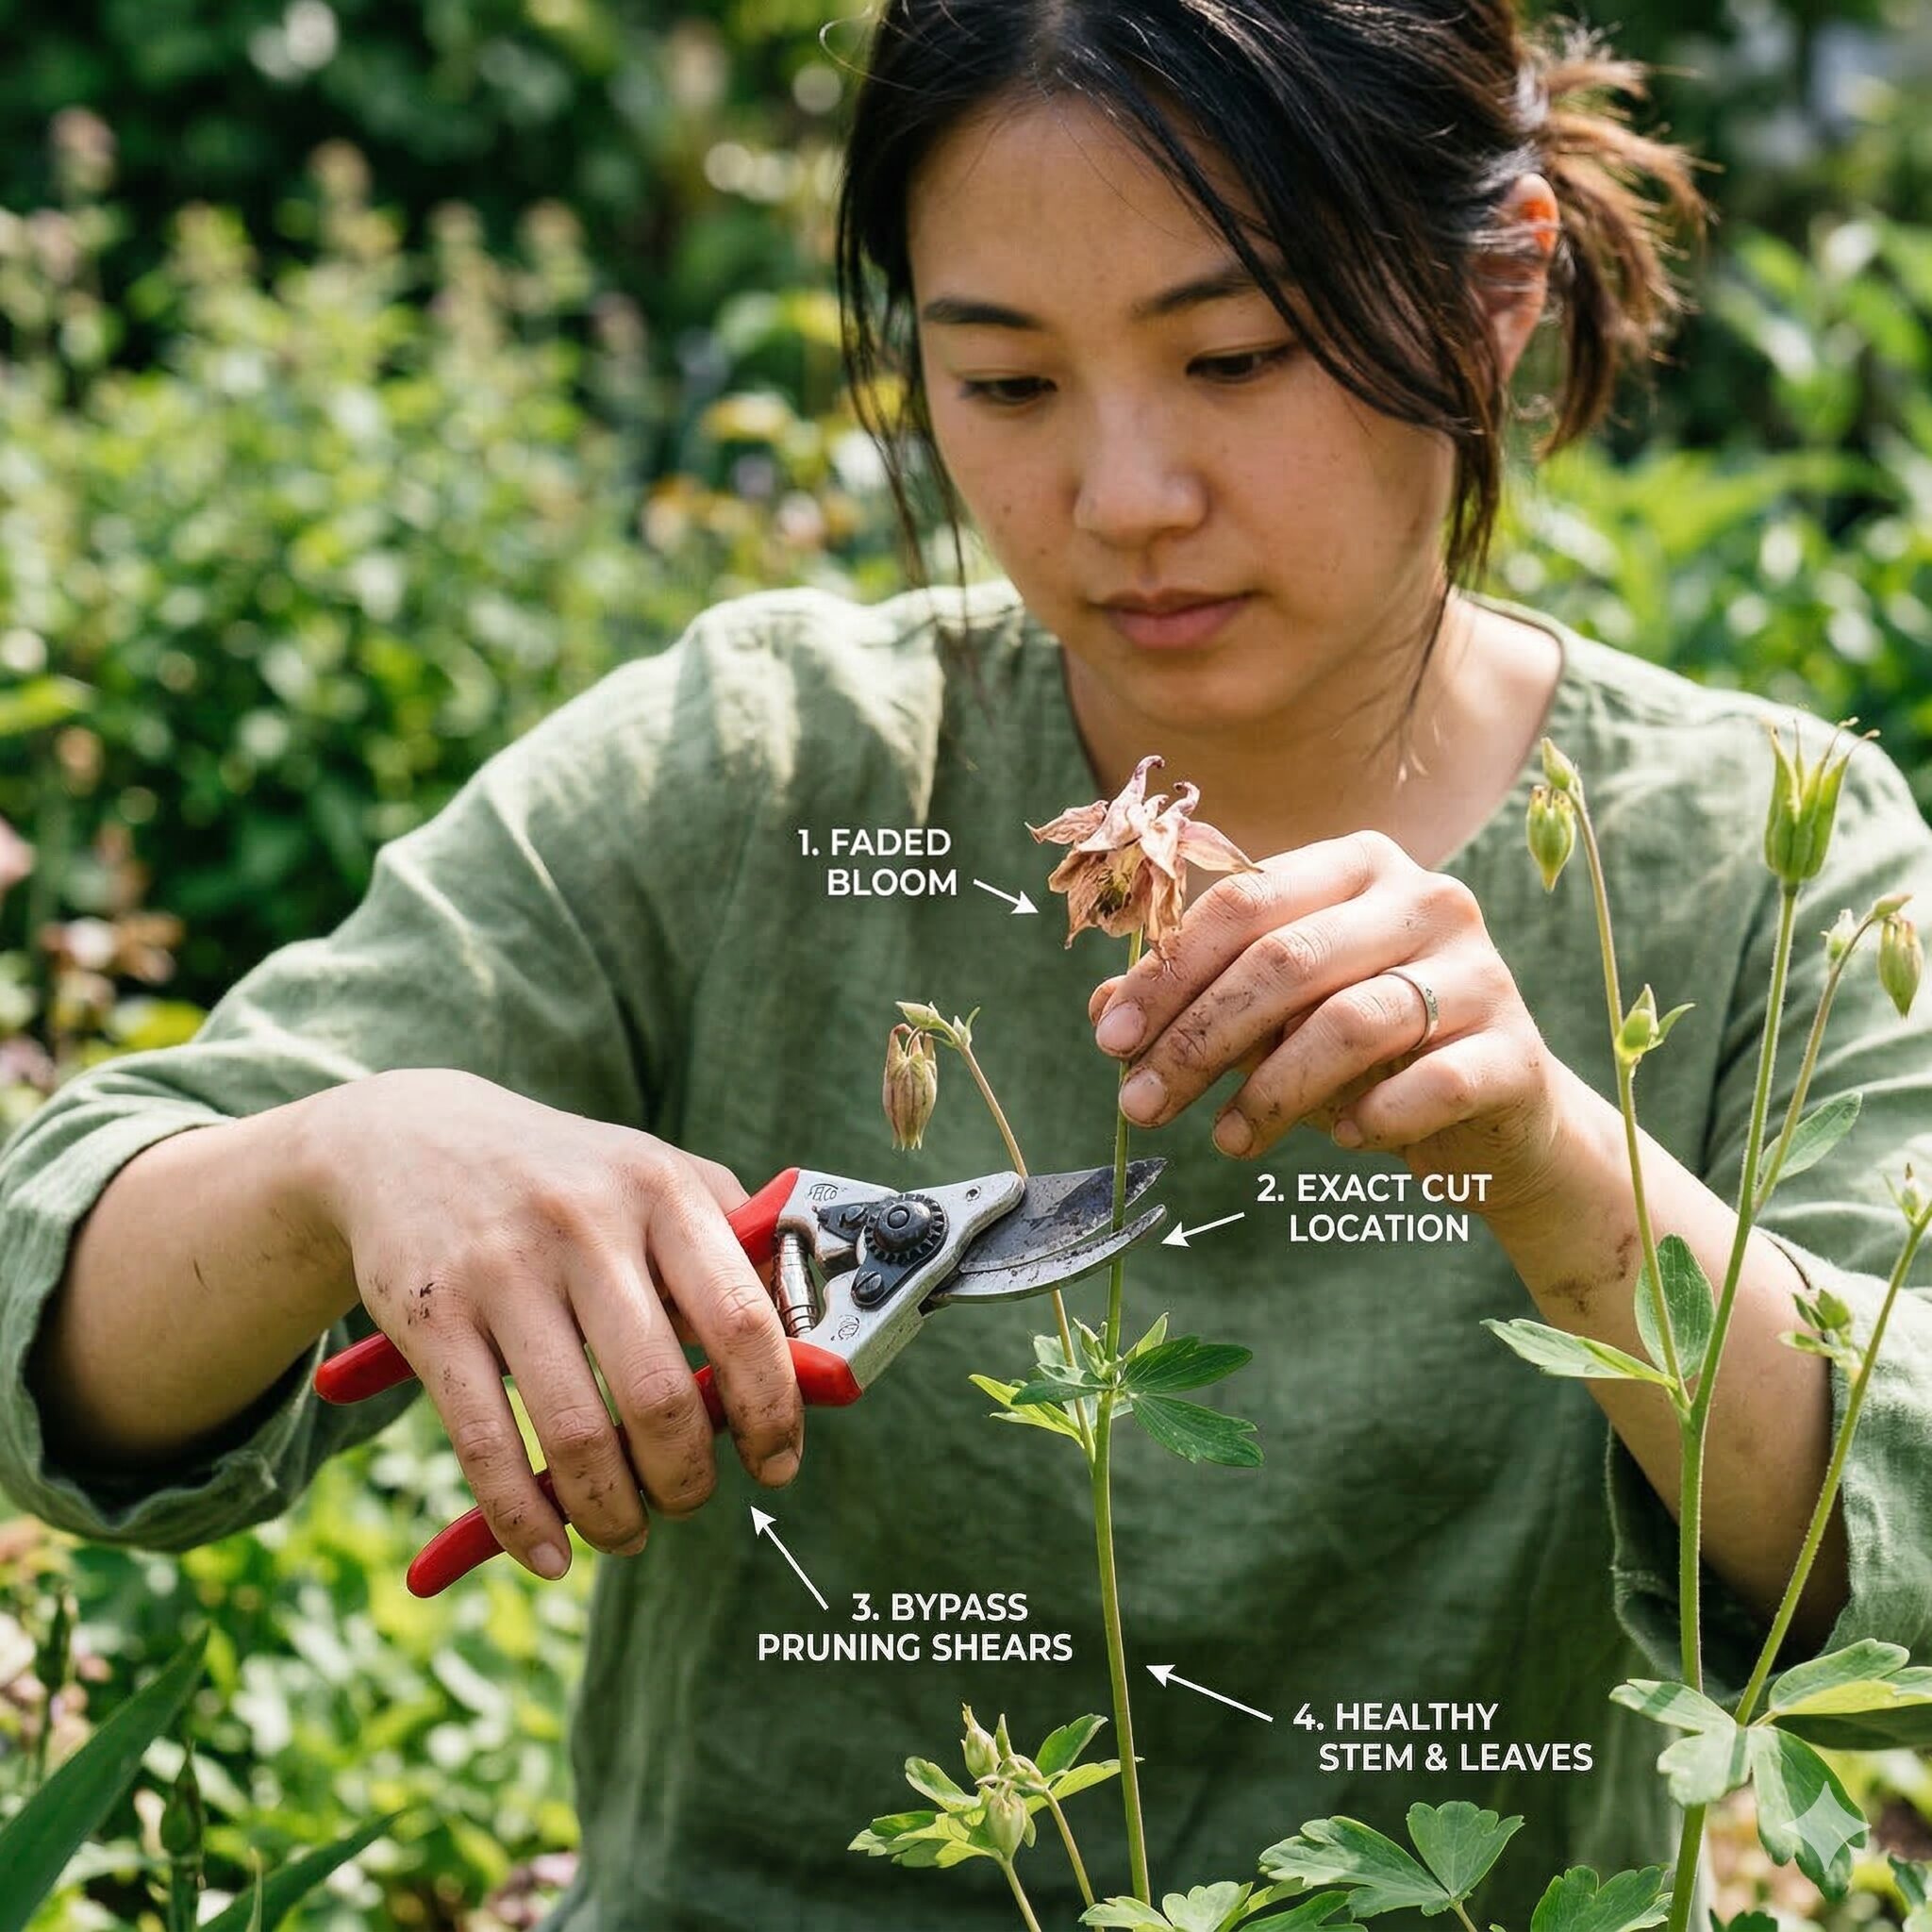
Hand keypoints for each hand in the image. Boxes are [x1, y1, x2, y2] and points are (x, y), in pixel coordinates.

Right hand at [306, 1069, 801, 1579]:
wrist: (412, 1138)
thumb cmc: (571, 1178)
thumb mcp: (659, 1177)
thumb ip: (737, 1250)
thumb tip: (809, 1358)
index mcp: (661, 1189)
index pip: (743, 1317)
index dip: (773, 1409)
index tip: (778, 1462)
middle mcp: (584, 1223)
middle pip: (659, 1394)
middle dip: (685, 1477)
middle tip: (688, 1498)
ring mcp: (501, 1269)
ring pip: (574, 1434)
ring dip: (611, 1511)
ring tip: (625, 1529)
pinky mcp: (429, 1316)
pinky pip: (486, 1445)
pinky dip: (520, 1519)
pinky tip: (547, 1551)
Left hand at [1086, 830, 1565, 1208]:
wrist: (1500, 1117)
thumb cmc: (1370, 1054)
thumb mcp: (1276, 1020)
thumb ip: (1201, 1001)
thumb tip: (1104, 1009)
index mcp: (1359, 864)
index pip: (1243, 904)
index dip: (1167, 974)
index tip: (1110, 1041)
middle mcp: (1425, 898)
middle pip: (1284, 961)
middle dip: (1197, 1040)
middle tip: (1142, 1105)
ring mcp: (1480, 970)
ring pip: (1347, 1023)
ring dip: (1269, 1092)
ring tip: (1229, 1141)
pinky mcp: (1515, 1050)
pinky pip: (1426, 1084)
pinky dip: (1371, 1118)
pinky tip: (1346, 1138)